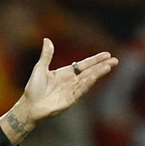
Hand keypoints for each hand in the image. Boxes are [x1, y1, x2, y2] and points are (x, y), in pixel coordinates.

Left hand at [0, 38, 117, 143]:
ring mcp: (72, 91)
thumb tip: (47, 39)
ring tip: (110, 66)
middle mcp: (71, 81)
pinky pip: (81, 90)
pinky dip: (88, 83)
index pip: (83, 65)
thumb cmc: (33, 89)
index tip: (106, 55)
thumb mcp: (40, 68)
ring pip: (88, 80)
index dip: (94, 60)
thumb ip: (46, 55)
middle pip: (90, 72)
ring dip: (99, 73)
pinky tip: (95, 76)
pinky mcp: (70, 100)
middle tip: (115, 60)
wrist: (29, 106)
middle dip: (102, 66)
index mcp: (65, 73)